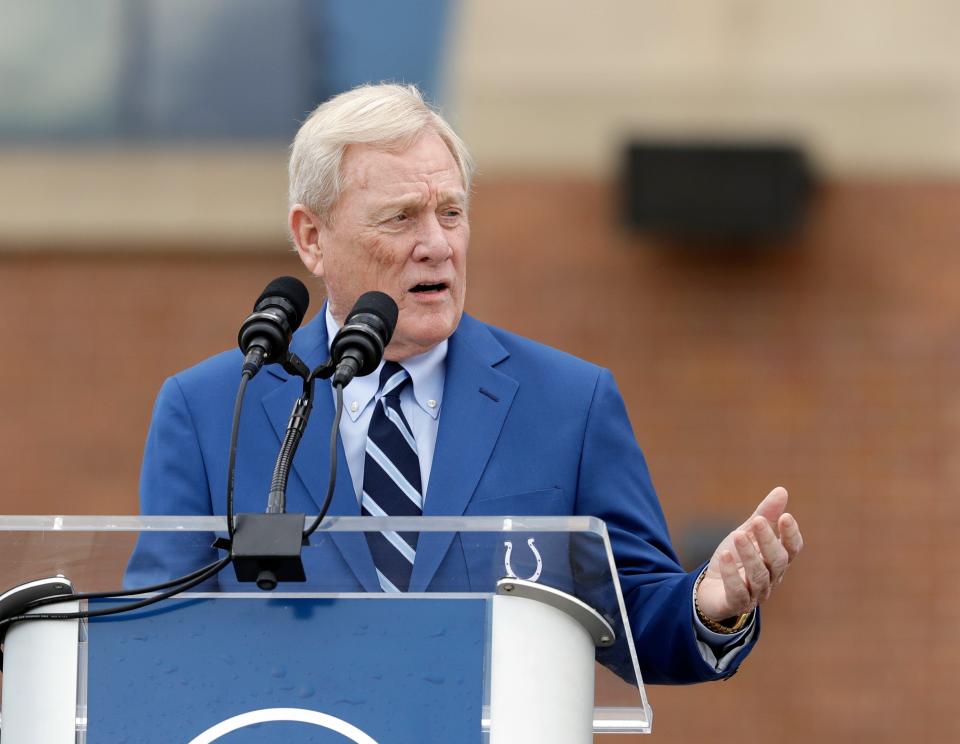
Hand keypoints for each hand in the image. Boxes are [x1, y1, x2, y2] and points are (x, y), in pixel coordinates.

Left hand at [695, 486, 802, 622]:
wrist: (711, 590)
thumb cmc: (736, 560)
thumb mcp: (747, 534)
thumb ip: (764, 515)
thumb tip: (782, 490)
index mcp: (776, 561)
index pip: (792, 549)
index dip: (791, 534)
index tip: (785, 516)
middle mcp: (771, 578)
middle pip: (777, 561)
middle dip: (768, 540)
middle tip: (758, 521)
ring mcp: (755, 593)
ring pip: (758, 575)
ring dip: (749, 554)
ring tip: (737, 534)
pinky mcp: (736, 603)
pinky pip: (737, 591)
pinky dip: (732, 574)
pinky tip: (725, 556)